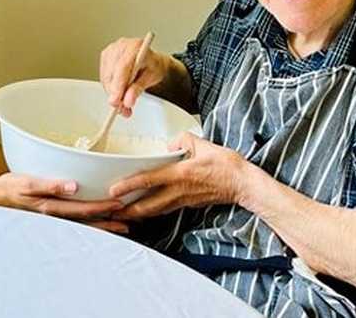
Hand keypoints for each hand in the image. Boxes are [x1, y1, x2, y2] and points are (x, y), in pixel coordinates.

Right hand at [0, 173, 123, 219]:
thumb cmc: (10, 188)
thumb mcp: (28, 182)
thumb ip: (50, 184)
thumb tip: (73, 186)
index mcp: (52, 208)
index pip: (84, 209)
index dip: (103, 207)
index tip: (120, 205)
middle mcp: (55, 218)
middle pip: (88, 222)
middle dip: (109, 223)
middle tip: (129, 224)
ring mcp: (54, 221)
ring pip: (84, 226)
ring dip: (103, 226)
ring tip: (121, 227)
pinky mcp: (51, 217)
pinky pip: (75, 223)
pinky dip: (90, 224)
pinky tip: (98, 223)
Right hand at [99, 37, 167, 116]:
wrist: (150, 61)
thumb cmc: (152, 66)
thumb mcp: (151, 78)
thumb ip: (139, 88)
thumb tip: (128, 100)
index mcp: (135, 46)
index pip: (122, 67)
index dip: (118, 86)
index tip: (116, 101)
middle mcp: (121, 46)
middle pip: (112, 73)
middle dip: (116, 94)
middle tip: (124, 109)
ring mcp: (111, 51)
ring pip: (106, 77)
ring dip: (113, 94)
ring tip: (124, 105)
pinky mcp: (105, 58)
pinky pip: (104, 77)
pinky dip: (110, 89)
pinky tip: (120, 93)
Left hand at [109, 133, 249, 219]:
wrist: (243, 184)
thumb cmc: (227, 166)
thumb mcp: (204, 144)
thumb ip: (183, 140)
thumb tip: (172, 144)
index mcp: (179, 175)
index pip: (148, 181)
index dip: (129, 186)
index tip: (113, 190)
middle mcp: (179, 191)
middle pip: (147, 205)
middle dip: (128, 211)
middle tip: (112, 212)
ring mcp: (184, 200)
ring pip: (156, 210)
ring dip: (139, 213)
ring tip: (125, 214)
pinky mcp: (189, 204)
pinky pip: (167, 209)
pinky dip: (154, 211)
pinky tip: (149, 210)